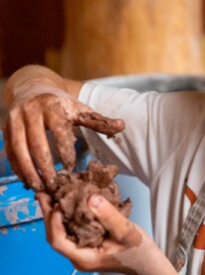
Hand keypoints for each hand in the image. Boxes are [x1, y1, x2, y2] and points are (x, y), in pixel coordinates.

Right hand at [3, 66, 123, 190]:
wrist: (32, 87)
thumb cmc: (61, 104)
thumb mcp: (81, 109)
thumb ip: (100, 121)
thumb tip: (122, 126)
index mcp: (53, 106)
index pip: (59, 132)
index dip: (65, 151)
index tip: (72, 167)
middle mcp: (31, 112)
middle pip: (37, 144)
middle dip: (46, 167)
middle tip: (55, 185)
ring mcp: (15, 120)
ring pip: (20, 150)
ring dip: (29, 172)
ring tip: (41, 187)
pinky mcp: (6, 129)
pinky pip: (10, 152)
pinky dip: (17, 168)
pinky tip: (28, 181)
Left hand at [37, 192, 154, 274]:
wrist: (148, 264)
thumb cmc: (138, 251)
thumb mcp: (125, 231)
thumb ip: (108, 215)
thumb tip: (90, 198)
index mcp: (84, 258)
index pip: (58, 241)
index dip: (53, 222)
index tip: (58, 203)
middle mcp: (79, 257)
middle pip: (55, 236)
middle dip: (49, 215)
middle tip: (44, 193)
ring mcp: (82, 252)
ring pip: (62, 233)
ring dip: (56, 215)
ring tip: (52, 195)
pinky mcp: (88, 246)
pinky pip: (72, 231)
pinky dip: (68, 217)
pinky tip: (69, 204)